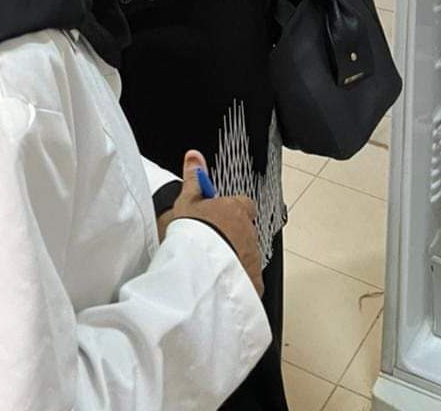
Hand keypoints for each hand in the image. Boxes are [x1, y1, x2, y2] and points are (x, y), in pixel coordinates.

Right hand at [163, 151, 263, 296]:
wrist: (200, 270)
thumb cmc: (193, 234)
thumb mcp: (187, 200)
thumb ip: (193, 178)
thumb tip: (194, 156)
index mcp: (236, 210)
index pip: (243, 204)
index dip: (230, 210)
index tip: (217, 214)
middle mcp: (249, 233)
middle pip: (245, 231)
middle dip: (231, 236)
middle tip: (209, 243)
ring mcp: (253, 258)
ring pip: (247, 256)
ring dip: (234, 259)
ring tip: (210, 267)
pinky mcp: (253, 283)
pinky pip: (249, 281)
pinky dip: (237, 281)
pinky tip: (219, 284)